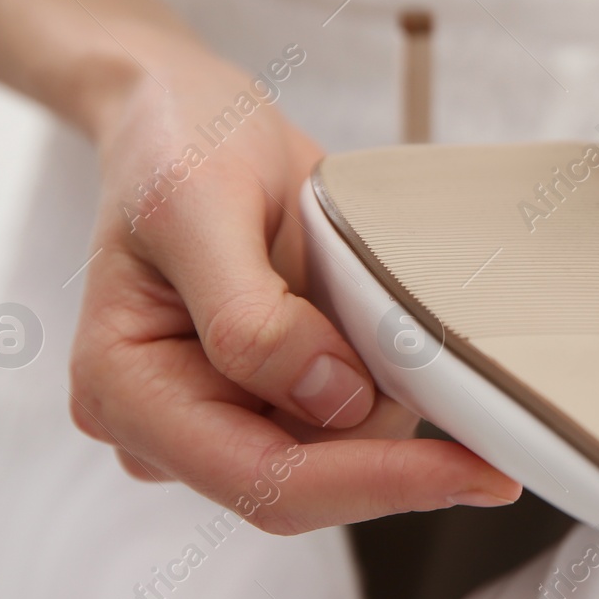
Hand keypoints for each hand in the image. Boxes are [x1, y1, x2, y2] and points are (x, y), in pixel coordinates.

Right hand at [67, 38, 519, 532]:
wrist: (188, 114)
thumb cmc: (180, 143)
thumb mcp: (200, 204)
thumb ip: (251, 316)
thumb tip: (332, 399)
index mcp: (124, 388)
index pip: (262, 479)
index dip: (373, 485)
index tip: (474, 471)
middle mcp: (161, 423)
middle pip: (303, 484)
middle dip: (391, 447)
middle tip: (467, 378)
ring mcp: (212, 414)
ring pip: (334, 456)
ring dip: (386, 397)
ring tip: (378, 297)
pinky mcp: (259, 397)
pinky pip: (340, 419)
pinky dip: (383, 380)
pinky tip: (379, 320)